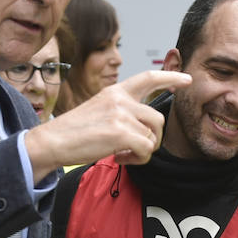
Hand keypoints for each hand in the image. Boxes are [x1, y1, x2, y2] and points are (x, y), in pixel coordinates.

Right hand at [25, 70, 190, 177]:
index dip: (170, 77)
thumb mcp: (98, 110)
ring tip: (122, 154)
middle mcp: (120, 99)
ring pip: (153, 136)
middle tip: (132, 150)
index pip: (148, 78)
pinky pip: (146, 149)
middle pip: (158, 118)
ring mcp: (121, 115)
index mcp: (115, 91)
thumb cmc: (73, 132)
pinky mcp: (120, 133)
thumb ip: (120, 111)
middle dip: (152, 139)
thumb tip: (143, 128)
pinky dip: (137, 160)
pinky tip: (119, 158)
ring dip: (142, 151)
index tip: (186, 80)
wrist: (52, 141)